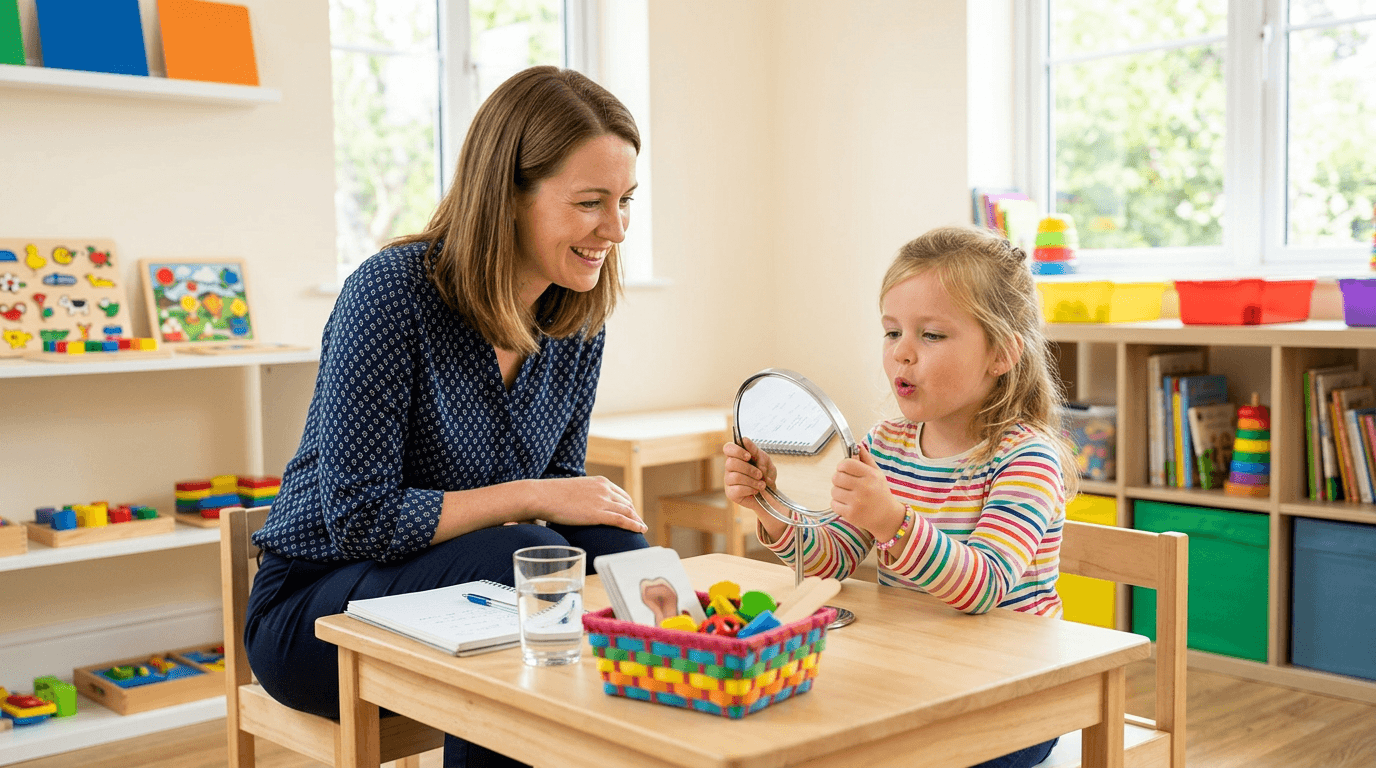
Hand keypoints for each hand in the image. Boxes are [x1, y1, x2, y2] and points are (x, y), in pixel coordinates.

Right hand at [532, 476, 646, 532]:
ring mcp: (602, 501)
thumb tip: (583, 505)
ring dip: (637, 520)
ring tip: (642, 528)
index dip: (628, 504)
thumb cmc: (553, 495)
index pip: (621, 494)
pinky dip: (634, 525)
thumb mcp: (575, 489)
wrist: (543, 495)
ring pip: (627, 511)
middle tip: (637, 523)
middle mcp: (604, 489)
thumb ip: (585, 495)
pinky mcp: (598, 513)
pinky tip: (640, 530)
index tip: (631, 513)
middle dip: (634, 514)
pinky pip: (622, 520)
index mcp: (599, 481)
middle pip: (626, 502)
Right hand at [722, 437, 775, 515]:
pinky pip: (737, 489)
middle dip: (748, 469)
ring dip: (752, 481)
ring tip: (762, 485)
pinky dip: (750, 489)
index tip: (748, 456)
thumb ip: (757, 454)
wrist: (770, 494)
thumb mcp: (766, 462)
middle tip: (760, 474)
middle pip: (731, 463)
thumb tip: (746, 443)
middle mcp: (730, 468)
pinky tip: (756, 491)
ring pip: (735, 477)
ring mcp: (729, 481)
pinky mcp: (731, 493)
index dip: (736, 451)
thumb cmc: (765, 475)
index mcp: (737, 457)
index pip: (728, 448)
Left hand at [832, 444, 904, 539]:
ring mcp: (857, 502)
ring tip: (849, 495)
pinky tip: (848, 504)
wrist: (887, 517)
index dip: (842, 466)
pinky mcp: (851, 514)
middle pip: (836, 477)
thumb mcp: (877, 474)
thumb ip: (866, 459)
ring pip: (833, 490)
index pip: (846, 464)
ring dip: (838, 492)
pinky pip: (833, 504)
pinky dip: (838, 504)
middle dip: (839, 479)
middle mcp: (864, 488)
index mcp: (871, 475)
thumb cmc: (880, 493)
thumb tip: (856, 445)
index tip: (844, 470)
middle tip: (846, 484)